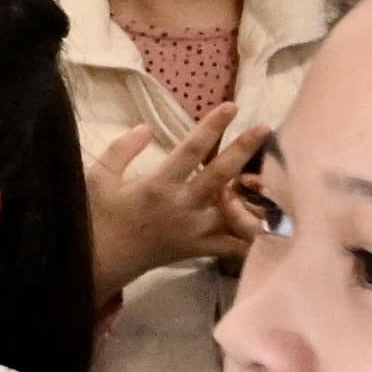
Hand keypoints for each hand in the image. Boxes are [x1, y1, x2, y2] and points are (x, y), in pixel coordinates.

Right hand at [86, 113, 265, 297]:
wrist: (100, 264)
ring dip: (254, 192)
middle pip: (221, 175)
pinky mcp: (201, 249)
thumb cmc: (98, 218)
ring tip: (274, 173)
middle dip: (244, 149)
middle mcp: (182, 207)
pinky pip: (234, 245)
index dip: (212, 127)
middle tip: (265, 128)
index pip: (191, 150)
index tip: (230, 107)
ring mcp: (195, 231)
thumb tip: (145, 127)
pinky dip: (252, 233)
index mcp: (158, 186)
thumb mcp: (99, 178)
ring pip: (235, 210)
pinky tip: (268, 218)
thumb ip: (121, 150)